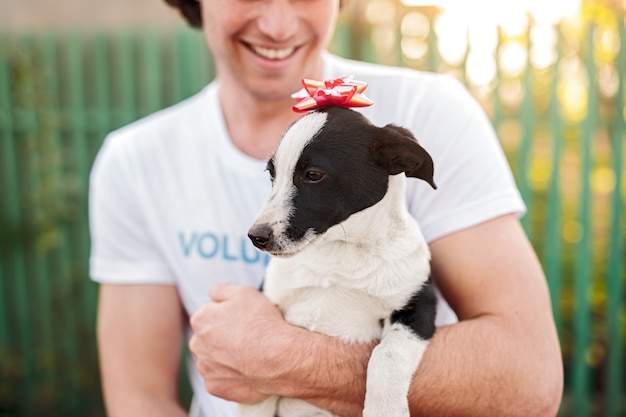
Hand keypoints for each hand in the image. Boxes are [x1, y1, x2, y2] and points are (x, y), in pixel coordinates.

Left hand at [189, 284, 292, 402]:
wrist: (279, 358)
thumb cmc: (263, 323)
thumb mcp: (245, 292)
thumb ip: (222, 290)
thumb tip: (212, 293)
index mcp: (201, 319)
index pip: (209, 313)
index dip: (228, 315)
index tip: (243, 320)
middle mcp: (196, 344)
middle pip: (208, 337)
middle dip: (222, 336)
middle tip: (246, 336)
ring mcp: (205, 368)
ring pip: (212, 358)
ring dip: (224, 356)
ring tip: (248, 354)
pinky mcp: (214, 387)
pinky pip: (220, 378)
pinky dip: (230, 375)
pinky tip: (247, 369)